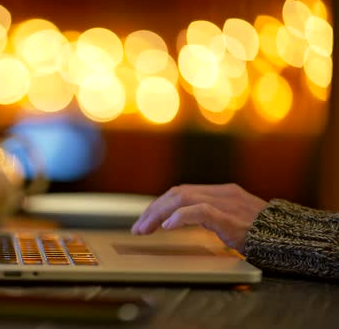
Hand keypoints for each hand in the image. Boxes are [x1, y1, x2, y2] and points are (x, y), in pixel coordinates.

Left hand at [131, 184, 267, 253]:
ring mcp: (226, 203)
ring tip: (146, 228)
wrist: (289, 236)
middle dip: (153, 210)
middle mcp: (221, 193)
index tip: (145, 221)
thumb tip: (179, 221)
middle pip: (177, 193)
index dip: (159, 205)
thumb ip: (209, 216)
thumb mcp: (232, 220)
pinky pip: (200, 211)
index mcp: (220, 192)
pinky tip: (168, 225)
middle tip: (138, 228)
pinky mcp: (231, 217)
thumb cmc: (261, 232)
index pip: (181, 191)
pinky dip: (181, 216)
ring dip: (159, 214)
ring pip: (183, 198)